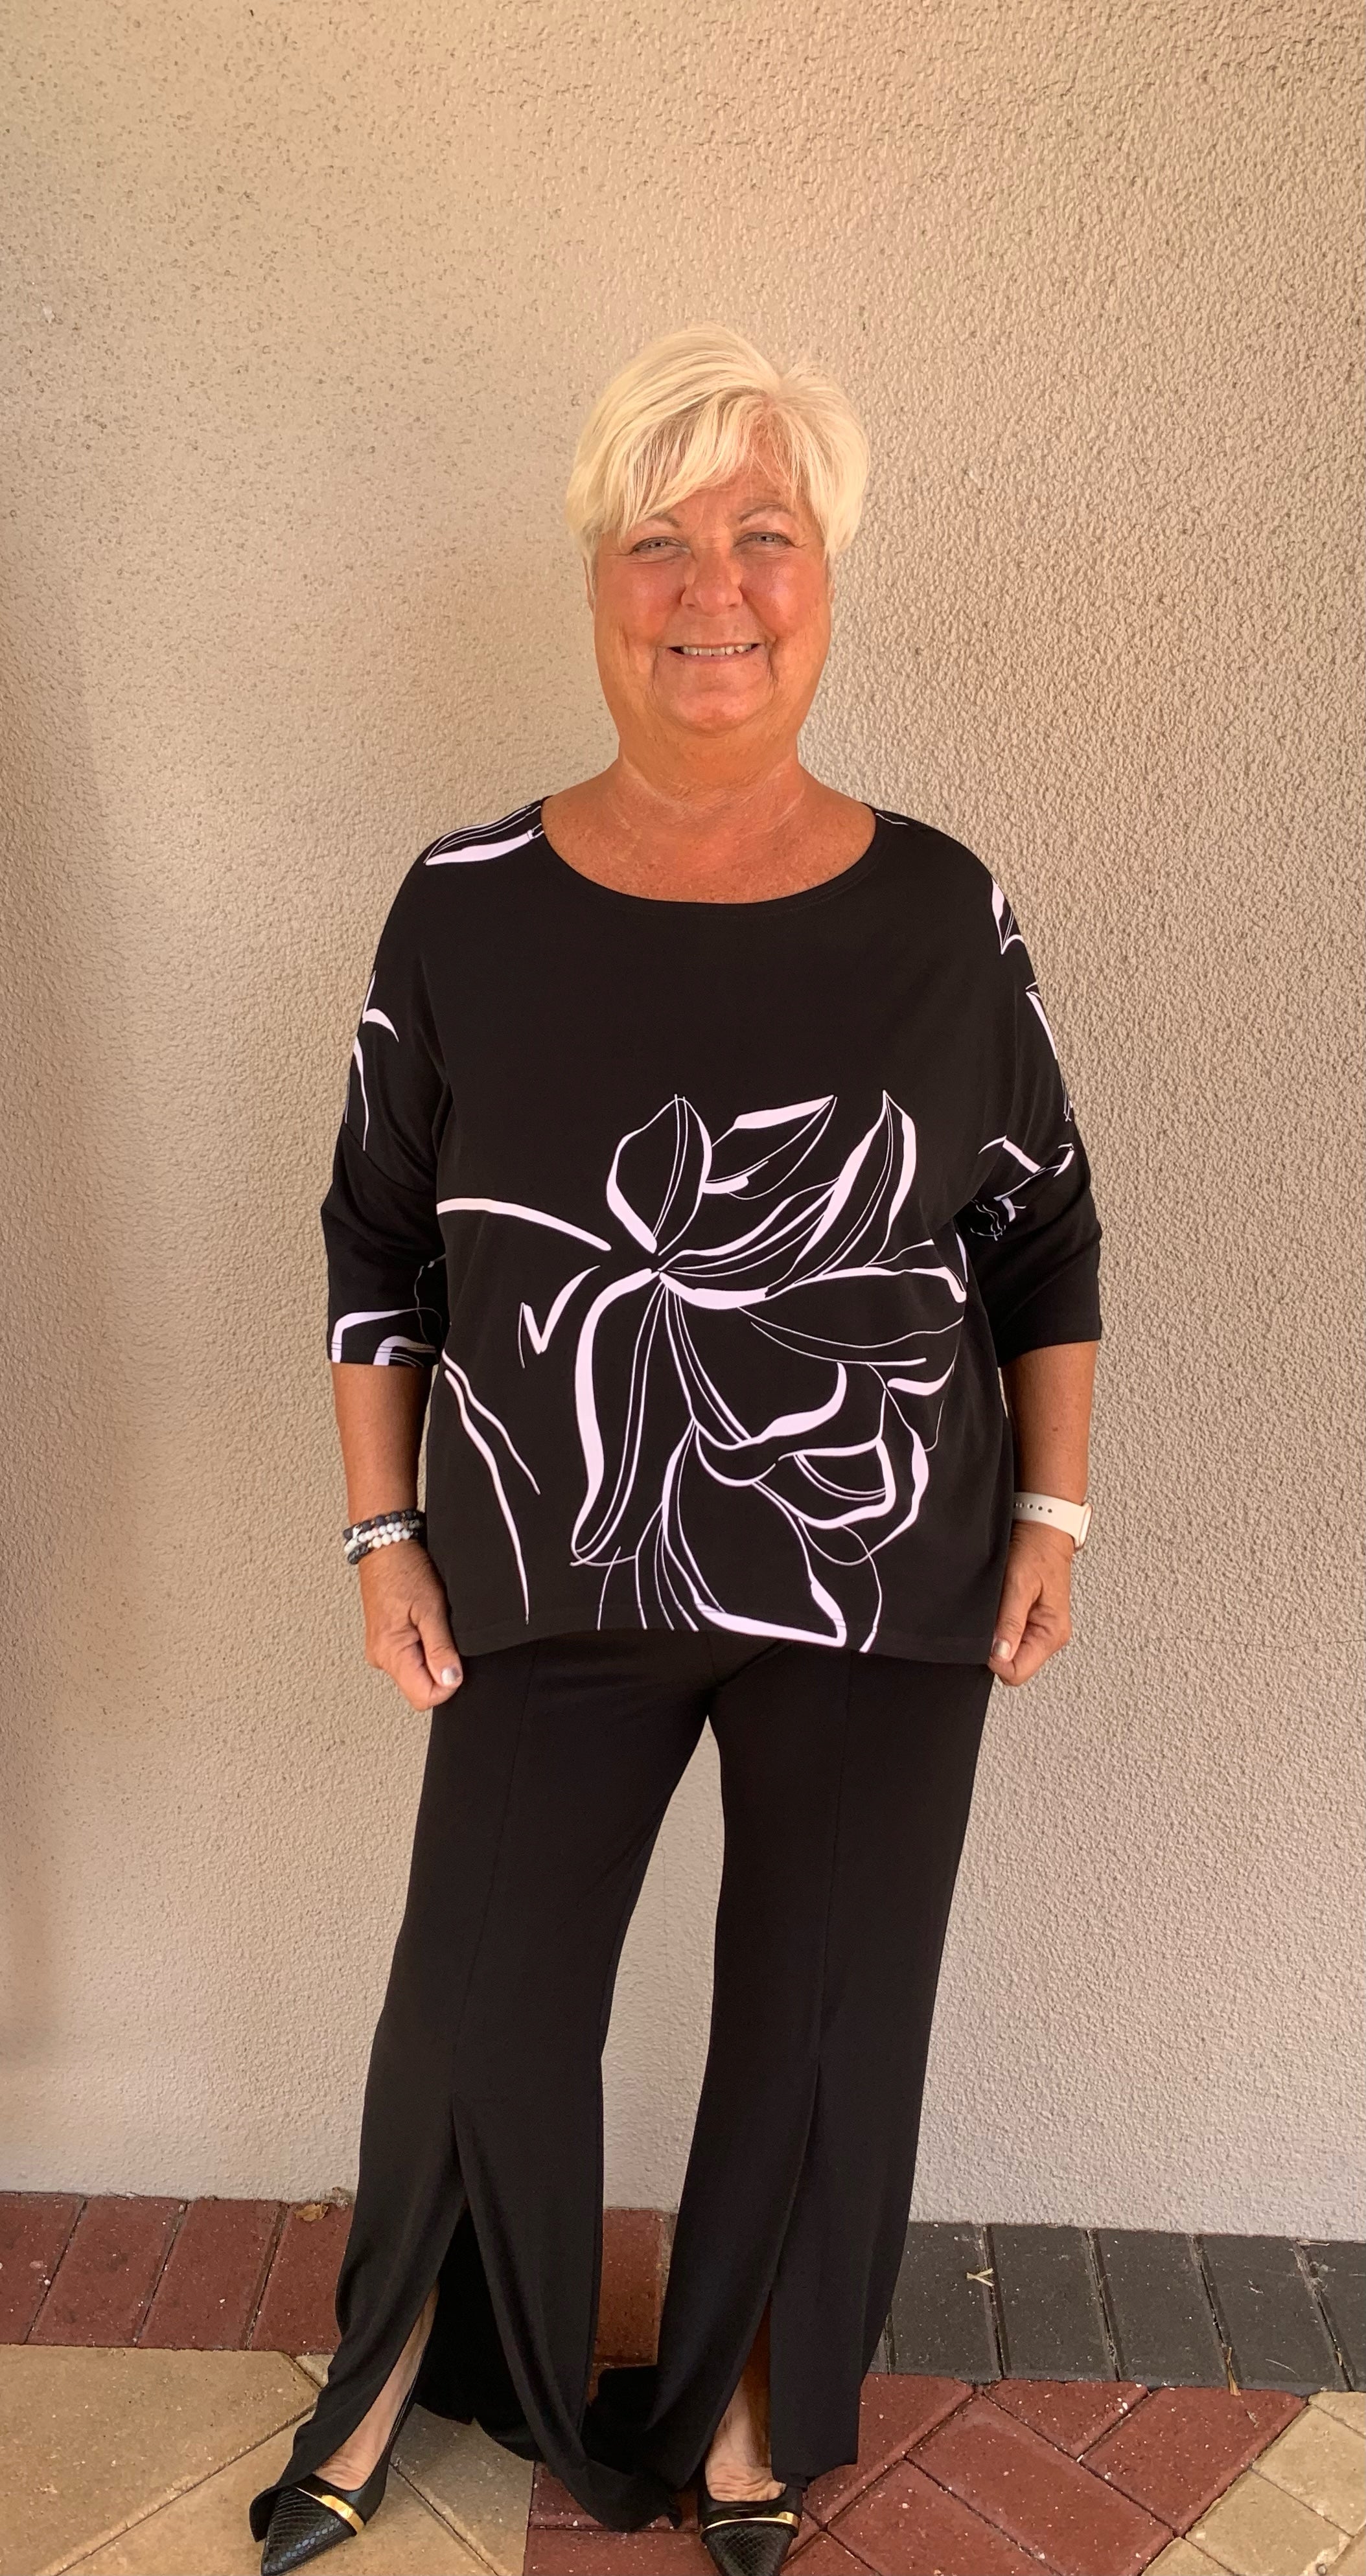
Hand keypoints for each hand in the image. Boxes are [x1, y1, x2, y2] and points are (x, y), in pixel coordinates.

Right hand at [357, 1542, 462, 1710]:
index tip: (457, 1659)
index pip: (423, 1697)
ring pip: (416, 1673)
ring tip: (433, 1622)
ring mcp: (381, 1650)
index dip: (448, 1685)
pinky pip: (409, 1657)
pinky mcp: (384, 1640)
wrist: (385, 1545)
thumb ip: (441, 1648)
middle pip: (420, 1688)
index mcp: (391, 1653)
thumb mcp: (432, 1608)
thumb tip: (450, 1681)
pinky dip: (423, 1646)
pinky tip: (425, 1622)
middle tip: (445, 1633)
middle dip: (440, 1669)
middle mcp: (381, 1657)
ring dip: (432, 1655)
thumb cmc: (405, 1569)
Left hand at [989, 1523, 1073, 1685]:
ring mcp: (1039, 1629)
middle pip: (1012, 1666)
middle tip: (991, 1617)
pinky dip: (999, 1626)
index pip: (1017, 1672)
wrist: (1043, 1527)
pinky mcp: (1030, 1620)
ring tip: (997, 1608)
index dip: (996, 1660)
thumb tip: (1000, 1654)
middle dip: (996, 1649)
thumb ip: (1010, 1621)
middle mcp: (1048, 1637)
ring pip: (1009, 1653)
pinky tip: (998, 1608)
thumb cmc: (1037, 1550)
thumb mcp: (1019, 1583)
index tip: (987, 1635)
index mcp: (1051, 1634)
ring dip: (997, 1636)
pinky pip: (1009, 1636)